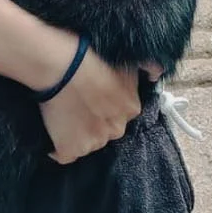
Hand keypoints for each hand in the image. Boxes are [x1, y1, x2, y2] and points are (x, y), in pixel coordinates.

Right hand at [38, 47, 141, 164]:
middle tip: (78, 104)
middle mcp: (116, 129)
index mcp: (131, 109)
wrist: (61, 66)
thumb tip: (156, 73)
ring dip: (78, 134)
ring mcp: (93, 142)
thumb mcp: (125, 61)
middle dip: (94, 122)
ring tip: (64, 114)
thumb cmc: (89, 57)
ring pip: (87, 143)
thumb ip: (149, 68)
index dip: (105, 106)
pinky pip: (65, 155)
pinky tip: (55, 132)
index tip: (93, 97)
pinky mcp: (70, 150)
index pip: (121, 114)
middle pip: (106, 131)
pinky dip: (59, 146)